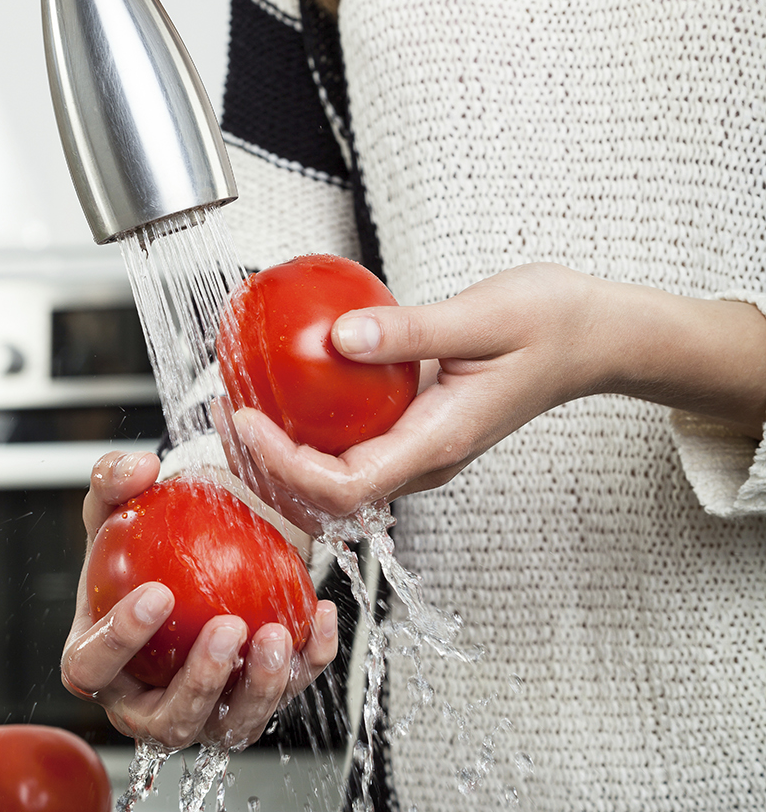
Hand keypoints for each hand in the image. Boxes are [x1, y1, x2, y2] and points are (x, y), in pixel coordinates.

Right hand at [61, 451, 337, 750]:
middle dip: (199, 682)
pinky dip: (309, 662)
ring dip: (259, 688)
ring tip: (278, 635)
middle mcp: (148, 704)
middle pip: (168, 719)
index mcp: (97, 663)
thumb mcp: (119, 506)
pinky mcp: (254, 704)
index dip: (119, 641)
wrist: (194, 559)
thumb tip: (139, 468)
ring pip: (230, 726)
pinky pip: (288, 692)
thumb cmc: (143, 549)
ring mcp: (204, 714)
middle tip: (229, 627)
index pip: (92, 666)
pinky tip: (320, 618)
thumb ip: (115, 480)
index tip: (158, 594)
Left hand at [219, 262, 765, 522]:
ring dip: (280, 455)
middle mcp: (425, 461)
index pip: (346, 485)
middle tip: (217, 414)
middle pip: (327, 495)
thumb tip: (337, 337)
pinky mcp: (416, 433)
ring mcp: (420, 453)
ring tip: (234, 407)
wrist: (593, 339)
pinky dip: (308, 431)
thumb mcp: (483, 316)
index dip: (285, 465)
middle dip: (265, 468)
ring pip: (334, 478)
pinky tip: (283, 391)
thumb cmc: (553, 325)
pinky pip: (351, 446)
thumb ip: (410, 331)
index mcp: (439, 444)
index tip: (244, 420)